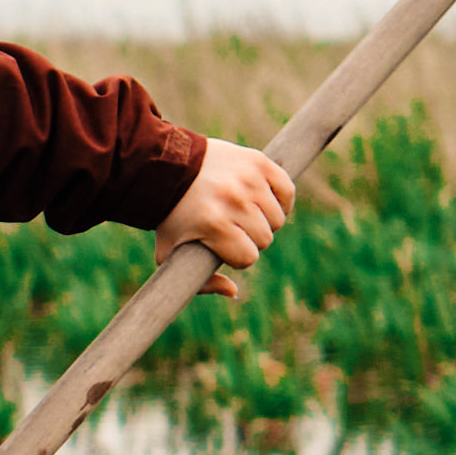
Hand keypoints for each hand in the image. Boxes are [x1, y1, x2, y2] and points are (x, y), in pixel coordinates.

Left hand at [153, 139, 296, 299]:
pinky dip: (280, 199)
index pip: (248, 258)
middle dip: (249, 238)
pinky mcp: (259, 162)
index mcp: (214, 224)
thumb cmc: (170, 213)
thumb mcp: (170, 252)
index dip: (237, 256)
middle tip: (232, 226)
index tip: (223, 245)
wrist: (169, 166)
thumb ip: (199, 281)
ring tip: (243, 212)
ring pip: (278, 218)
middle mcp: (234, 200)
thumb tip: (233, 292)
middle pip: (265, 239)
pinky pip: (287, 191)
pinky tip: (262, 200)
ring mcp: (248, 180)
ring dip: (263, 220)